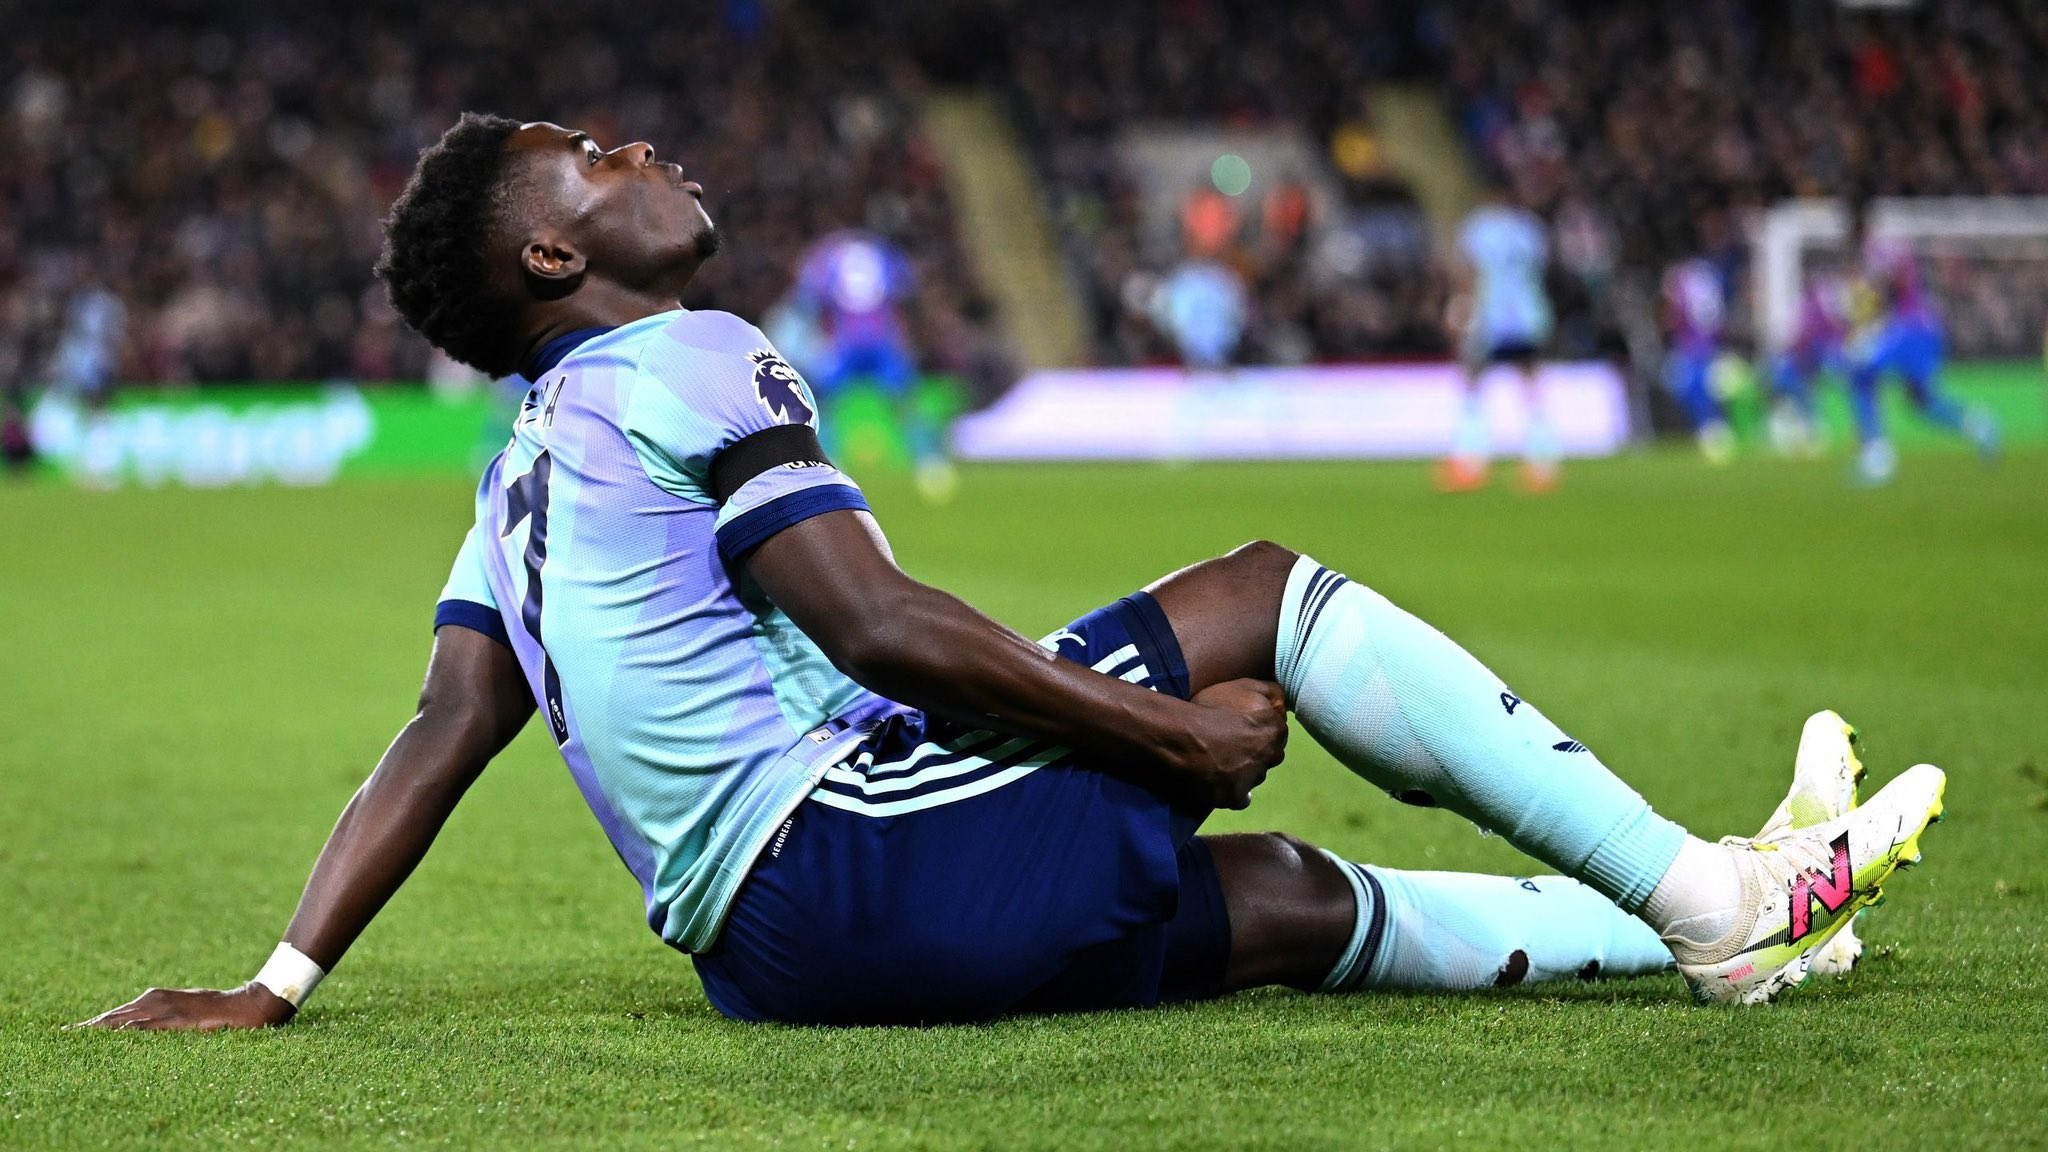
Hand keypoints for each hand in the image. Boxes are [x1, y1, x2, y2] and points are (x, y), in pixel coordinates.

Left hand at [72, 982, 295, 1031]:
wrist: (241, 1007)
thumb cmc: (215, 1008)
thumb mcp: (184, 1008)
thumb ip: (164, 1015)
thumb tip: (145, 1028)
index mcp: (154, 997)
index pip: (117, 1013)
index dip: (95, 1023)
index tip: (73, 1032)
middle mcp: (153, 1001)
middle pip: (112, 1017)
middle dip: (88, 1028)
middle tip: (63, 1037)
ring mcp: (161, 1011)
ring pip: (119, 1022)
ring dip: (96, 1032)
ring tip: (74, 1041)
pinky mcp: (170, 1022)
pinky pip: (138, 1030)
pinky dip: (117, 1035)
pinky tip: (103, 1042)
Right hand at [1180, 678, 1288, 809]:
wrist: (1180, 735)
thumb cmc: (1211, 707)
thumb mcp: (1245, 685)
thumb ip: (1272, 692)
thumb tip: (1283, 705)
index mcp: (1275, 730)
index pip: (1276, 732)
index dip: (1258, 728)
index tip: (1240, 726)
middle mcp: (1270, 756)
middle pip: (1269, 755)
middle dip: (1256, 751)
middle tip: (1232, 743)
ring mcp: (1253, 779)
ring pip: (1256, 776)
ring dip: (1245, 770)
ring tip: (1222, 761)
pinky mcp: (1235, 796)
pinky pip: (1242, 798)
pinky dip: (1235, 791)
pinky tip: (1222, 782)